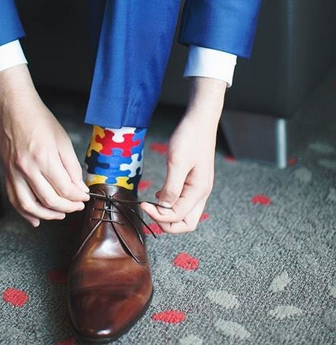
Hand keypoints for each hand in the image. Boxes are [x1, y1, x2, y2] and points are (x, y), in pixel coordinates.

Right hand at [0, 64, 89, 227]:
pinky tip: (36, 219)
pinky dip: (24, 213)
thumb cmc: (40, 120)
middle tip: (77, 207)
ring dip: (47, 215)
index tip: (84, 198)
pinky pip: (14, 200)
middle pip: (49, 200)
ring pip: (29, 206)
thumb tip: (80, 189)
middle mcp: (27, 168)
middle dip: (67, 208)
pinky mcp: (6, 173)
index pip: (65, 189)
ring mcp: (13, 172)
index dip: (78, 198)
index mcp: (44, 158)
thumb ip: (72, 167)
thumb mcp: (63, 140)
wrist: (15, 108)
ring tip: (60, 214)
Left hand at [140, 77, 226, 233]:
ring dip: (169, 214)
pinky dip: (171, 204)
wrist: (200, 120)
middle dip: (167, 223)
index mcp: (198, 191)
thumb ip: (171, 188)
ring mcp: (199, 187)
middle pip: (186, 223)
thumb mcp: (176, 162)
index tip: (143, 204)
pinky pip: (184, 201)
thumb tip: (164, 208)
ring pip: (185, 214)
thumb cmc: (190, 138)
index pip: (178, 217)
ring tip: (153, 205)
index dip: (159, 215)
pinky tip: (160, 195)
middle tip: (150, 211)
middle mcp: (202, 193)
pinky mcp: (194, 181)